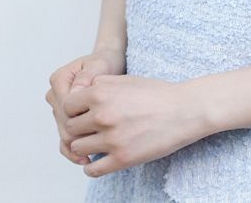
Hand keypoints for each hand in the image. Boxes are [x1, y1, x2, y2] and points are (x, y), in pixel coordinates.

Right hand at [45, 48, 125, 166]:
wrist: (107, 66)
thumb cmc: (104, 63)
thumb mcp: (99, 64)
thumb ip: (87, 76)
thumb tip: (76, 92)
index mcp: (59, 79)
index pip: (66, 106)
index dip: (82, 116)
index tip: (102, 123)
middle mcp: (54, 95)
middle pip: (64, 123)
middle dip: (82, 134)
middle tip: (102, 143)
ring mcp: (57, 109)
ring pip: (64, 134)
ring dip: (78, 145)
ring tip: (97, 153)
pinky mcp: (64, 120)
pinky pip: (64, 140)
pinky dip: (73, 151)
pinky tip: (86, 158)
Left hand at [62, 74, 211, 177]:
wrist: (183, 110)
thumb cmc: (157, 94)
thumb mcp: (126, 79)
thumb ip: (101, 84)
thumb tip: (82, 92)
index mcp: (101, 93)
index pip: (67, 106)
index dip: (74, 109)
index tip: (83, 113)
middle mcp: (102, 115)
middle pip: (70, 128)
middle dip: (79, 128)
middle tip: (90, 130)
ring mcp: (111, 139)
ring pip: (78, 149)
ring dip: (85, 147)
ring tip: (96, 144)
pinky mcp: (122, 159)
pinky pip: (93, 170)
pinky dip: (92, 167)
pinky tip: (100, 160)